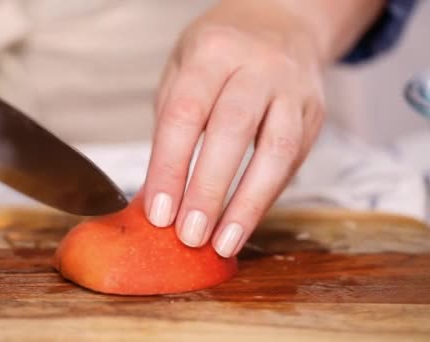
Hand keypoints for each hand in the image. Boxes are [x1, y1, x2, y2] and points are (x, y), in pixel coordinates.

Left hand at [144, 1, 327, 256]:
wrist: (280, 23)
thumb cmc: (219, 54)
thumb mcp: (182, 70)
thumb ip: (172, 124)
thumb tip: (159, 192)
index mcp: (212, 52)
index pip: (185, 115)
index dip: (169, 168)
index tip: (158, 212)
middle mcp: (257, 66)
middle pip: (232, 132)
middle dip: (208, 191)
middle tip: (189, 235)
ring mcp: (292, 88)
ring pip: (276, 151)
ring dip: (247, 205)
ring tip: (223, 243)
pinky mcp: (314, 113)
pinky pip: (292, 161)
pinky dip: (266, 196)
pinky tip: (244, 221)